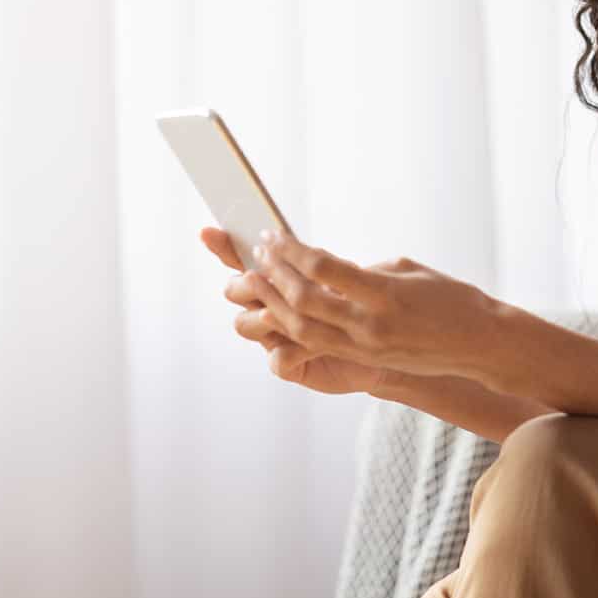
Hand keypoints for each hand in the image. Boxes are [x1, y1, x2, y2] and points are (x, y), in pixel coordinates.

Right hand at [200, 227, 390, 395]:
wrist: (389, 346)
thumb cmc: (367, 302)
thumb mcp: (349, 274)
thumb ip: (322, 263)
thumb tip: (303, 249)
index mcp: (278, 278)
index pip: (242, 258)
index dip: (223, 246)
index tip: (208, 232)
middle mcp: (270, 306)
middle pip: (235, 290)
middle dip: (244, 282)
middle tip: (259, 276)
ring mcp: (276, 336)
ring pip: (246, 324)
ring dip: (263, 312)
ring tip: (284, 309)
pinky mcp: (292, 365)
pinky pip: (277, 360)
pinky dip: (289, 350)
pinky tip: (313, 345)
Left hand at [238, 227, 498, 381]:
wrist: (479, 343)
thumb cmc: (450, 297)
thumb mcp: (407, 271)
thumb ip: (364, 271)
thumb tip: (326, 267)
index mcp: (385, 293)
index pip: (324, 269)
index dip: (292, 251)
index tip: (275, 235)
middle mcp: (371, 324)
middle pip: (305, 300)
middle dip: (275, 274)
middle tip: (258, 252)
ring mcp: (366, 346)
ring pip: (303, 328)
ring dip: (274, 302)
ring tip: (256, 280)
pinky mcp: (366, 359)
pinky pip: (318, 343)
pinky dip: (292, 325)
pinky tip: (278, 309)